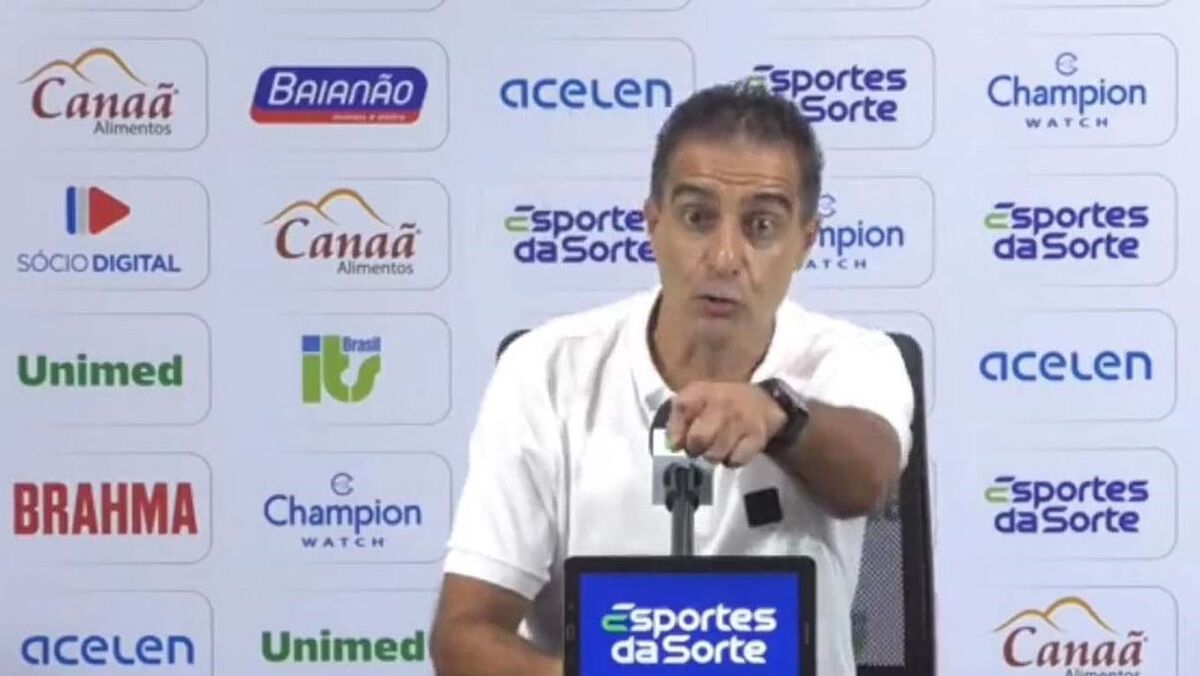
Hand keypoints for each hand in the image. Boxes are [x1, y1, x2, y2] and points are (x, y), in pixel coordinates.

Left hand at [666, 382, 786, 467]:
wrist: (762, 401)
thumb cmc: (719, 404)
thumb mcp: (695, 401)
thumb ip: (678, 421)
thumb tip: (672, 445)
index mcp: (701, 392)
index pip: (681, 408)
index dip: (676, 430)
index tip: (679, 439)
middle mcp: (722, 403)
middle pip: (698, 438)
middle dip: (695, 448)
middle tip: (699, 447)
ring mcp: (741, 420)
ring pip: (715, 454)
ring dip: (713, 456)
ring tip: (717, 447)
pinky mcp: (757, 437)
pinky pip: (735, 460)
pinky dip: (732, 460)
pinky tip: (733, 450)